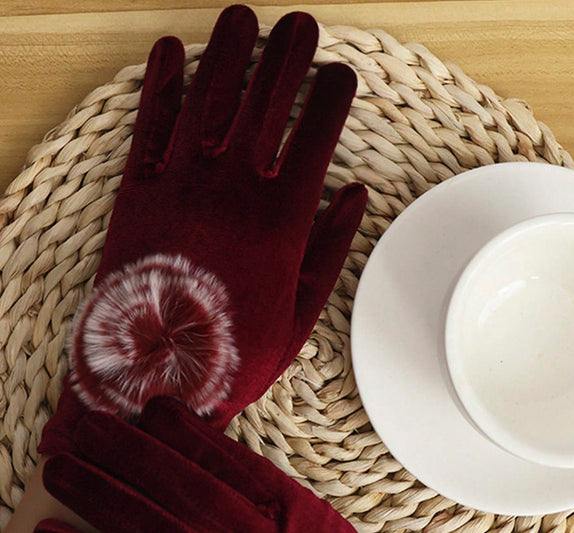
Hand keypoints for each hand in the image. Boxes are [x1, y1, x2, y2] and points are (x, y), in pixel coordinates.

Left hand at [39, 5, 366, 454]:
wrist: (155, 376)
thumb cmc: (233, 352)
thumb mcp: (300, 315)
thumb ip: (330, 250)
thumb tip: (356, 193)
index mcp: (280, 222)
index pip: (316, 135)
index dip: (332, 96)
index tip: (340, 75)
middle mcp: (232, 191)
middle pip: (266, 101)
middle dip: (288, 55)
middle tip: (300, 27)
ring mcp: (181, 186)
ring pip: (209, 98)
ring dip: (229, 52)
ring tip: (243, 20)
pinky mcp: (137, 193)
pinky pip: (149, 126)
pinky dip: (159, 85)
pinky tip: (172, 52)